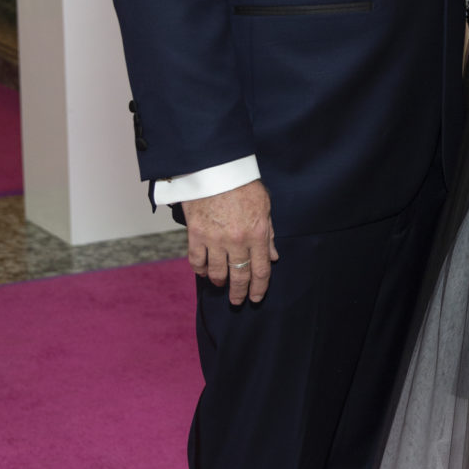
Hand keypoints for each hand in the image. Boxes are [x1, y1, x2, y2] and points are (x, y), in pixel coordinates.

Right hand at [184, 179, 276, 303]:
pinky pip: (196, 260)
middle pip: (239, 276)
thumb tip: (273, 257)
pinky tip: (203, 271)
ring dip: (219, 282)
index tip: (256, 298)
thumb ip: (268, 234)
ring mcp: (214, 239)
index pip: (261, 270)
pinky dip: (199, 269)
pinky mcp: (196, 234)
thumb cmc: (242, 183)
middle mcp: (237, 241)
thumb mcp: (264, 206)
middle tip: (237, 301)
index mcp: (257, 234)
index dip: (259, 288)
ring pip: (217, 272)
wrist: (215, 167)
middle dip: (239, 292)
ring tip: (220, 284)